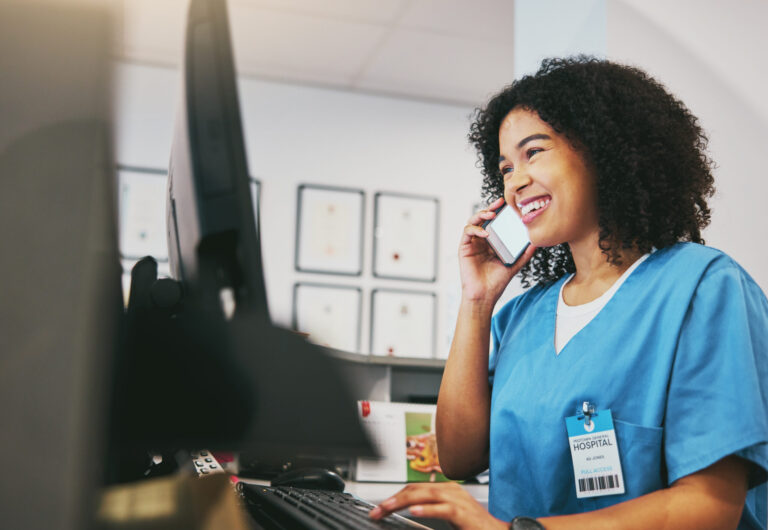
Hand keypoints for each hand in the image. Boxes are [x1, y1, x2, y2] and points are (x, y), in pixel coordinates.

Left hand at [369, 482, 506, 529]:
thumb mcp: (448, 516)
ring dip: (403, 502)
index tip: (380, 507)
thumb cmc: (473, 526)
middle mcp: (451, 490)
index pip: (415, 488)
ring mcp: (458, 500)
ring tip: (387, 508)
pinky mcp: (464, 514)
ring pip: (425, 495)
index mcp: (446, 490)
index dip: (395, 496)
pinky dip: (427, 509)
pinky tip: (414, 511)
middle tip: (376, 510)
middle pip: (416, 489)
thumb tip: (409, 512)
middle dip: (393, 499)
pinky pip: (443, 509)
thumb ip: (430, 510)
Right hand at [460, 197, 536, 303]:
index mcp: (492, 242)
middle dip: (490, 208)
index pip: (495, 223)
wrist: (485, 295)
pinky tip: (485, 233)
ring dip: (481, 215)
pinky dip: (476, 229)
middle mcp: (481, 241)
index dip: (499, 212)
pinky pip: (467, 232)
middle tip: (499, 203)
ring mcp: (472, 244)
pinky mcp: (464, 248)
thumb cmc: (497, 282)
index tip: (507, 205)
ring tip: (491, 215)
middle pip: (483, 219)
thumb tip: (536, 242)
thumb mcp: (514, 264)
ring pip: (473, 222)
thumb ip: (524, 254)